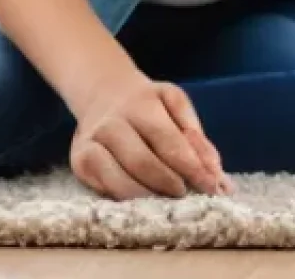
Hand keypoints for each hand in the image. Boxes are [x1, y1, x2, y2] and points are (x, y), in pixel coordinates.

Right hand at [70, 72, 233, 200]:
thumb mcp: (175, 103)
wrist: (103, 92)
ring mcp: (91, 143)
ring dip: (149, 196)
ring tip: (168, 201)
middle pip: (143, 162)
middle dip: (170, 184)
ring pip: (120, 180)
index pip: (169, 141)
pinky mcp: (79, 162)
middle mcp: (111, 123)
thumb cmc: (147, 103)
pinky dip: (127, 199)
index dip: (191, 167)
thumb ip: (196, 135)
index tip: (211, 185)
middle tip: (188, 195)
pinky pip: (104, 188)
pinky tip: (143, 200)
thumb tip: (215, 171)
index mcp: (141, 103)